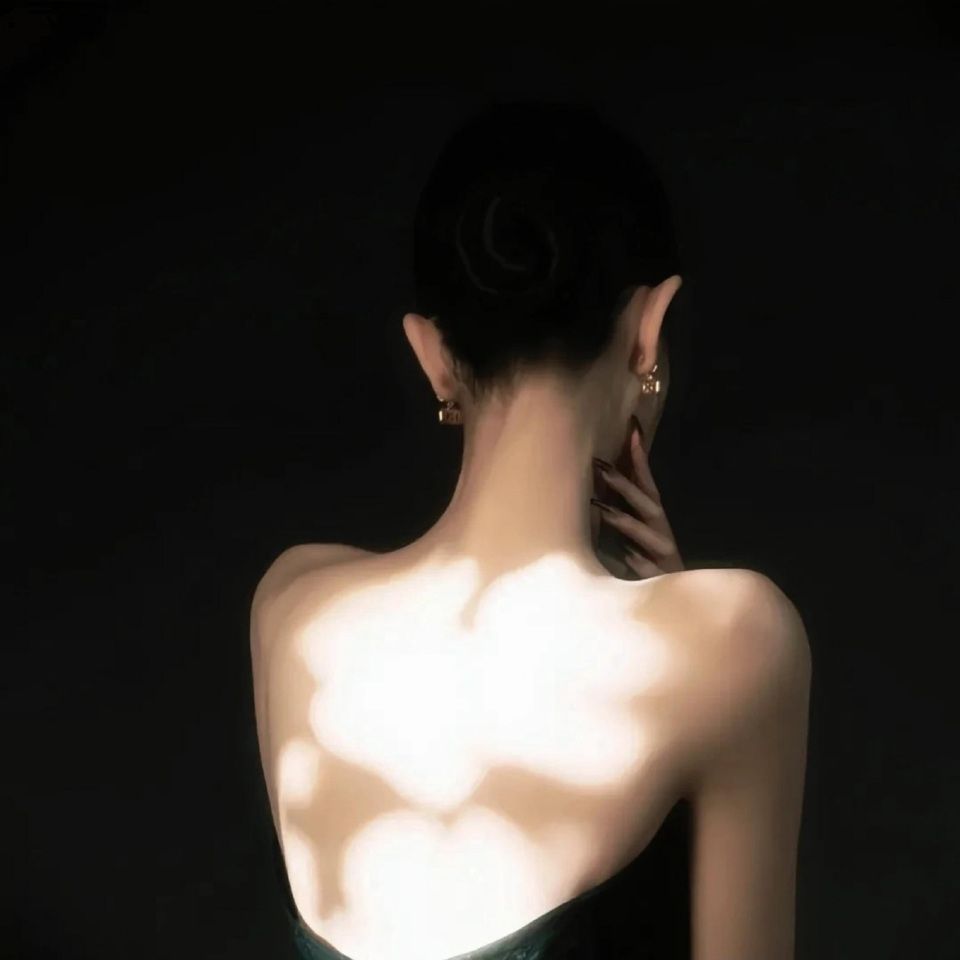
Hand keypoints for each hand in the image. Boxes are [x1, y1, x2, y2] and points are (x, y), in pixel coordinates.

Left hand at [591, 419, 684, 578]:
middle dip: (624, 484)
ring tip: (601, 508)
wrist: (677, 606)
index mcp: (655, 520)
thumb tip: (599, 484)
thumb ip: (622, 511)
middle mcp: (663, 534)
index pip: (647, 483)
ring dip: (625, 521)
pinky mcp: (663, 581)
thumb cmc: (647, 566)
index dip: (639, 457)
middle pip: (647, 503)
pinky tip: (626, 557)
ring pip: (647, 535)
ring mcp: (664, 557)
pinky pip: (649, 571)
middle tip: (599, 465)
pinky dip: (639, 563)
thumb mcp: (635, 535)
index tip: (632, 429)